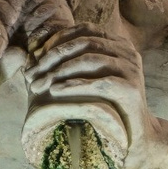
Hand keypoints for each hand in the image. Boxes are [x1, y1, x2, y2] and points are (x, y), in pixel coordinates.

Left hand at [22, 24, 149, 168]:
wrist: (136, 138)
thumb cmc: (106, 108)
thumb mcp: (89, 80)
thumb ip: (71, 64)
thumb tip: (33, 54)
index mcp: (118, 44)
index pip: (84, 30)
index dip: (56, 40)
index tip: (34, 58)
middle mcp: (127, 52)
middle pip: (84, 43)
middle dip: (52, 57)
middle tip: (31, 75)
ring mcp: (131, 70)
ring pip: (90, 59)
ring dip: (59, 71)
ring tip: (39, 85)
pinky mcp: (132, 90)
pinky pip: (99, 83)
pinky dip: (75, 85)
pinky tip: (56, 92)